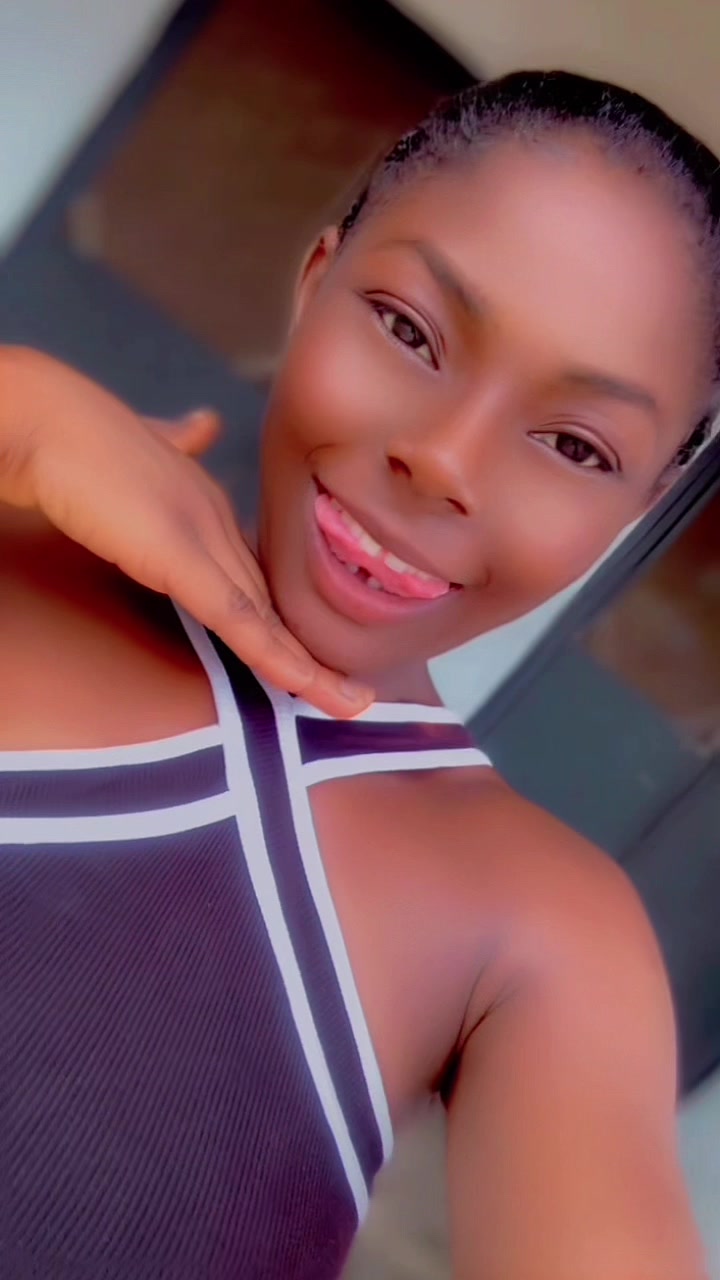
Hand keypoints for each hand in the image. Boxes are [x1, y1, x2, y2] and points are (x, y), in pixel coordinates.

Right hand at [0, 347, 372, 715]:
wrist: (42, 419)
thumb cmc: (72, 433)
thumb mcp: (140, 445)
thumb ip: (178, 444)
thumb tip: (203, 426)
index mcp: (205, 496)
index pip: (251, 569)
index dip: (278, 611)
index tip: (302, 646)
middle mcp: (217, 516)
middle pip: (270, 597)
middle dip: (308, 647)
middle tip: (346, 691)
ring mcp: (203, 536)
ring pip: (267, 615)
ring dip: (309, 665)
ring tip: (348, 702)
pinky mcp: (181, 557)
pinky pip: (238, 619)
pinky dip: (275, 656)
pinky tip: (306, 684)